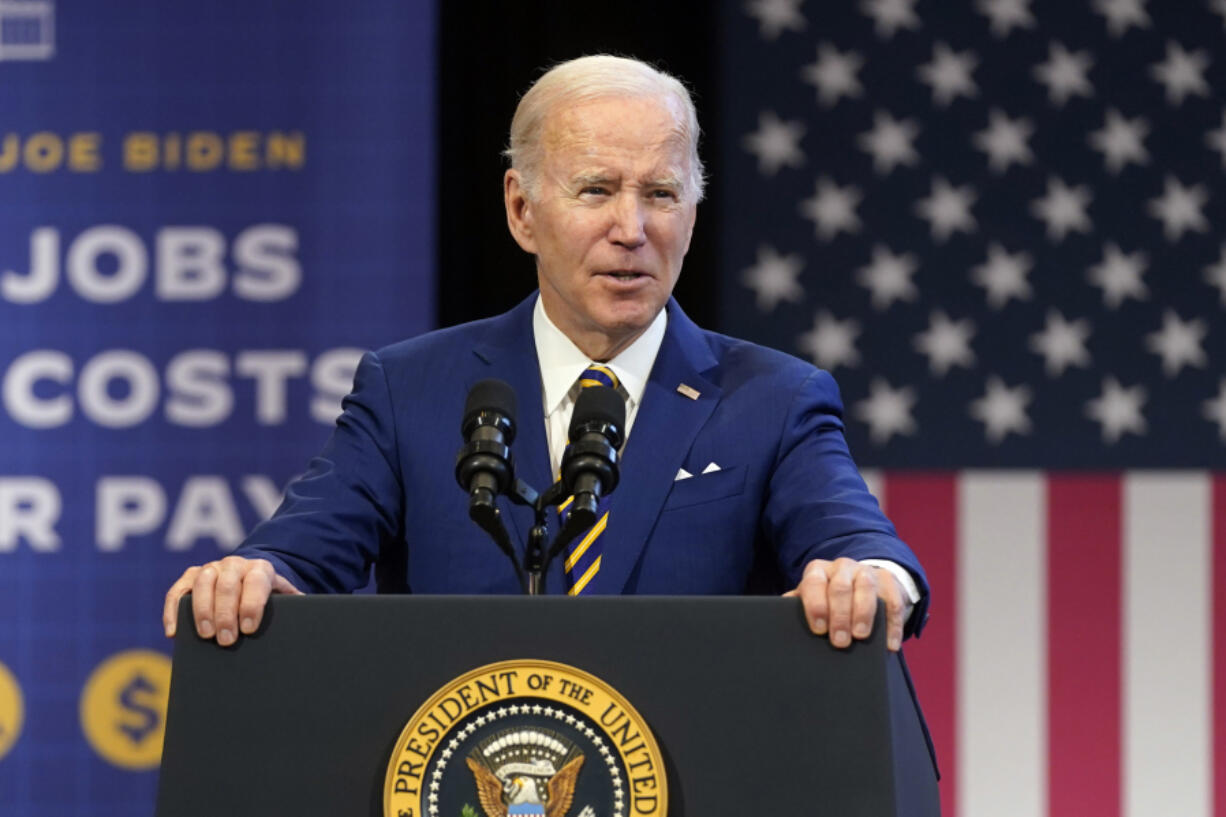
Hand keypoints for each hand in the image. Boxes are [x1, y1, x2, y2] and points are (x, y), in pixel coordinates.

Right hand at [163, 556, 302, 645]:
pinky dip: (173, 610)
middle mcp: (235, 564)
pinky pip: (177, 591)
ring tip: (206, 636)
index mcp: (261, 569)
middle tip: (226, 640)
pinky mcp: (191, 577)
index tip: (249, 628)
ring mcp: (211, 568)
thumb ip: (295, 607)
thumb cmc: (269, 597)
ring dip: (202, 610)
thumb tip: (310, 620)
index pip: (256, 582)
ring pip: (202, 583)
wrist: (252, 577)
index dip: (252, 604)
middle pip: (227, 584)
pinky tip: (174, 632)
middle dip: (226, 613)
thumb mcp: (285, 599)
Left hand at [784, 557, 904, 651]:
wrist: (860, 582)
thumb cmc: (828, 598)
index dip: (816, 606)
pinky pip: (893, 601)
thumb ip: (797, 605)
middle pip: (840, 587)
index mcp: (818, 571)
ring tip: (860, 636)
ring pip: (866, 588)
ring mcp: (866, 571)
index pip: (814, 583)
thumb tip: (777, 614)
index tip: (819, 629)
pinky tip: (889, 644)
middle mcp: (842, 567)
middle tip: (839, 641)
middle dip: (839, 615)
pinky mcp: (889, 581)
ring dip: (863, 613)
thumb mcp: (812, 598)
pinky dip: (892, 624)